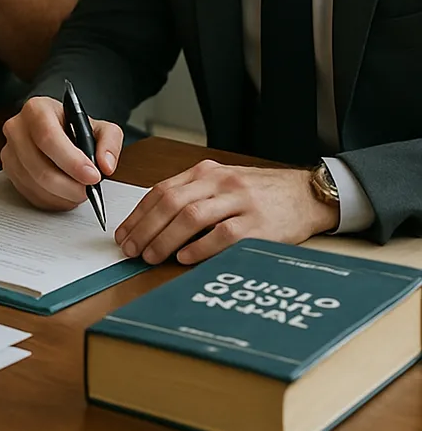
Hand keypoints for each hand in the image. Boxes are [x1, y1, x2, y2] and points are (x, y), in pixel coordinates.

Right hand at [0, 96, 122, 209]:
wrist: (56, 131)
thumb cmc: (73, 128)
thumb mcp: (100, 127)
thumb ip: (110, 142)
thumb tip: (106, 165)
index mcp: (37, 109)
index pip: (48, 137)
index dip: (71, 160)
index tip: (92, 176)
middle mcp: (17, 128)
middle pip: (39, 166)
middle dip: (68, 185)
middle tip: (88, 190)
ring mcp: (9, 150)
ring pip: (34, 183)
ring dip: (61, 195)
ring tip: (78, 192)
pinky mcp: (9, 171)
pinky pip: (29, 193)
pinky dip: (51, 200)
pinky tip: (65, 195)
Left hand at [115, 161, 339, 265]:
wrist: (307, 194)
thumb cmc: (260, 193)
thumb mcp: (222, 184)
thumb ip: (192, 196)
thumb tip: (153, 223)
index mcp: (205, 172)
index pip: (161, 190)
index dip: (139, 214)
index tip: (124, 234)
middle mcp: (219, 182)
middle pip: (171, 203)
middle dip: (145, 228)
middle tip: (130, 249)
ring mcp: (239, 201)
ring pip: (191, 217)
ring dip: (165, 239)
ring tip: (150, 256)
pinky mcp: (258, 224)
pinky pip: (222, 234)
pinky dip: (199, 247)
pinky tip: (184, 257)